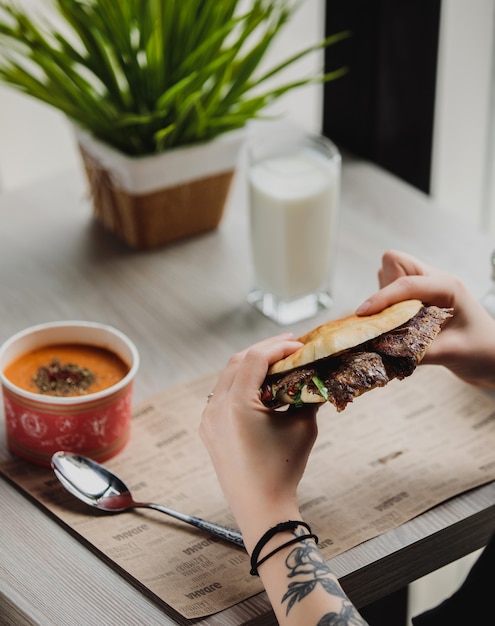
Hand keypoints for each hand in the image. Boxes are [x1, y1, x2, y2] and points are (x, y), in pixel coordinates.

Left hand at [200, 334, 318, 551]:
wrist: (261, 509)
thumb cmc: (284, 469)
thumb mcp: (302, 427)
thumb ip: (307, 396)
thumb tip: (317, 376)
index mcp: (236, 404)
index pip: (255, 359)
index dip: (279, 347)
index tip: (299, 345)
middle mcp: (216, 407)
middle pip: (237, 361)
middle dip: (264, 350)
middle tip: (289, 344)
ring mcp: (208, 418)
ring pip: (227, 376)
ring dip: (250, 364)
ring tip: (276, 361)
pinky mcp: (208, 429)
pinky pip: (222, 394)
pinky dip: (240, 383)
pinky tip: (260, 384)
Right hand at [356, 250, 494, 389]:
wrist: (494, 359)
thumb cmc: (481, 352)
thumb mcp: (450, 353)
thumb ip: (414, 350)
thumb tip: (379, 349)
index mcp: (447, 287)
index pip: (406, 283)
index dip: (381, 298)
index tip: (362, 314)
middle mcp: (435, 280)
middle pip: (395, 261)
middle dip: (383, 285)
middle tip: (385, 316)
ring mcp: (427, 288)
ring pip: (391, 273)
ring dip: (384, 296)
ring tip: (392, 323)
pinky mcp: (420, 299)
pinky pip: (393, 289)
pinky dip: (386, 305)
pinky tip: (394, 324)